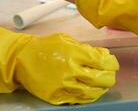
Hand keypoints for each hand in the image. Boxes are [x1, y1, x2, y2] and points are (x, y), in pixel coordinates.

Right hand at [0, 28, 118, 104]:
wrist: (22, 59)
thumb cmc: (46, 46)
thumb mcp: (67, 40)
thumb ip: (87, 48)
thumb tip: (104, 54)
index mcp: (74, 54)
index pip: (101, 61)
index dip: (112, 64)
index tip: (114, 64)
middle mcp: (70, 70)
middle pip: (100, 78)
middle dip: (110, 77)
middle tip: (112, 75)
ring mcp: (63, 85)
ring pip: (91, 92)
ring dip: (102, 88)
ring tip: (105, 84)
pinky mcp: (56, 96)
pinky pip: (78, 99)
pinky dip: (89, 96)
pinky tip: (93, 92)